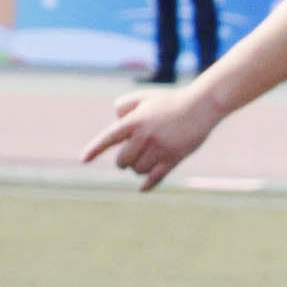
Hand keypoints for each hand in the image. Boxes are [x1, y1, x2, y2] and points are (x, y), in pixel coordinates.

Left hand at [84, 81, 217, 187]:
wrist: (202, 105)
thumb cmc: (172, 101)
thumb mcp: (145, 97)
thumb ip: (124, 106)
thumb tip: (116, 123)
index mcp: (135, 121)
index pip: (109, 138)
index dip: (95, 149)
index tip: (84, 160)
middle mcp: (145, 136)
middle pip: (122, 160)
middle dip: (123, 161)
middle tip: (129, 157)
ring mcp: (160, 148)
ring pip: (138, 170)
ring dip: (138, 168)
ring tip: (146, 160)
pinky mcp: (174, 158)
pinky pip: (155, 178)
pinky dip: (147, 185)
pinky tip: (142, 189)